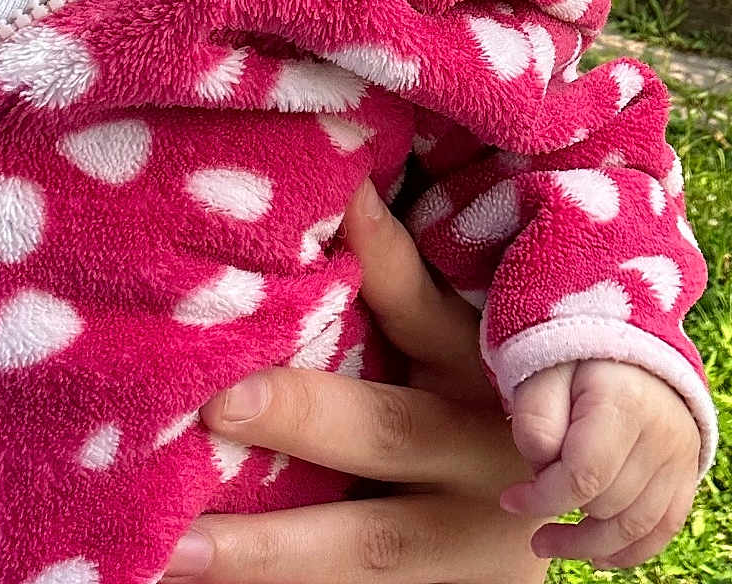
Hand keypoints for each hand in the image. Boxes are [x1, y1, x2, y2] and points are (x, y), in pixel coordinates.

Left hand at [161, 182, 548, 583]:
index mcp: (487, 363)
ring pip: (368, 545)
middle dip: (309, 418)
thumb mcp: (462, 334)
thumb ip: (401, 280)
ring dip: (268, 551)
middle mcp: (486, 449)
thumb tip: (339, 184)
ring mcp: (466, 537)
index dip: (381, 255)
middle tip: (223, 404)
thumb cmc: (484, 393)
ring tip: (174, 549)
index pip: (427, 304)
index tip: (327, 205)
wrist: (557, 505)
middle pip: (393, 433)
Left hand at [500, 360, 700, 569]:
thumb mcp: (545, 370)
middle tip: (531, 497)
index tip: (510, 500)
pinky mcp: (686, 469)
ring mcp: (680, 455)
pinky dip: (632, 551)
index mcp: (626, 402)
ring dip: (589, 545)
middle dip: (561, 512)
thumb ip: (535, 418)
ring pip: (636, 527)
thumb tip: (541, 472)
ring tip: (550, 541)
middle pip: (607, 504)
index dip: (541, 499)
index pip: (583, 476)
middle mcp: (663, 433)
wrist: (629, 342)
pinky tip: (598, 555)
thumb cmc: (578, 357)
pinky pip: (665, 527)